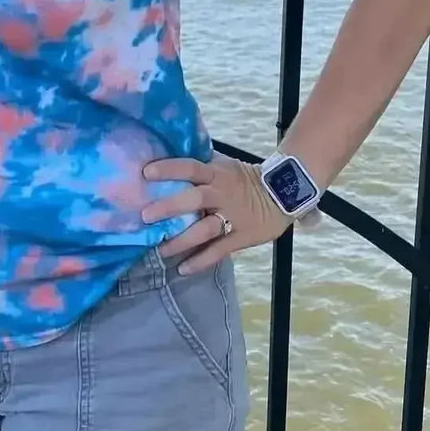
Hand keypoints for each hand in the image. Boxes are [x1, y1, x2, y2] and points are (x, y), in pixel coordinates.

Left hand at [141, 151, 291, 273]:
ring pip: (204, 229)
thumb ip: (202, 169)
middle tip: (145, 216)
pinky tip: (182, 268)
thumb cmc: (246, 180)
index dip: (169, 168)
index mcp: (217, 174)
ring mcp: (232, 217)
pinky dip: (200, 261)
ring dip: (181, 241)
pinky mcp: (240, 237)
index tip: (146, 173)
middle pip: (195, 199)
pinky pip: (218, 250)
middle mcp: (222, 194)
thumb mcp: (225, 167)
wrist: (284, 195)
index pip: (191, 167)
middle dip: (169, 207)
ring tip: (160, 250)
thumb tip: (171, 162)